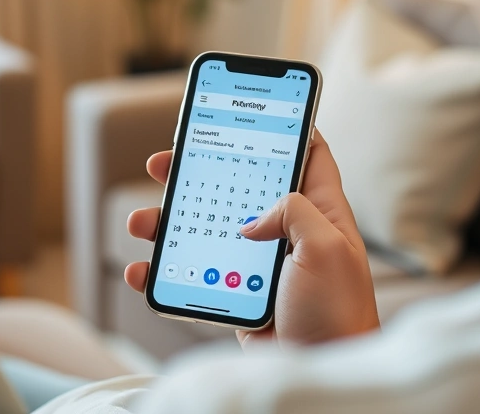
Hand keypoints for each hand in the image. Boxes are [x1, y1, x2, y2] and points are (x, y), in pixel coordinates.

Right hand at [124, 130, 379, 348]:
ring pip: (205, 230)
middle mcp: (287, 233)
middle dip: (198, 172)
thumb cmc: (339, 314)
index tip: (248, 110)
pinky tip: (143, 270)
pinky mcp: (236, 293)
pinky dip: (163, 272)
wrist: (322, 370)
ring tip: (141, 222)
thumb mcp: (328, 248)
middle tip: (164, 162)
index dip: (282, 129)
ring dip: (167, 223)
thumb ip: (295, 211)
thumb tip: (251, 219)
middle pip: (236, 188)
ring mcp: (257, 264)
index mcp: (319, 213)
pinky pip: (192, 273)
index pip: (306, 155)